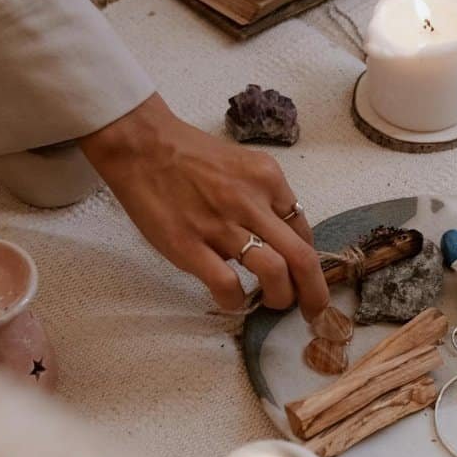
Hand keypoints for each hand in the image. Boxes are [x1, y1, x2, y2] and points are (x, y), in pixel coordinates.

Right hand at [79, 94, 327, 318]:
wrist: (141, 146)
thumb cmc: (188, 154)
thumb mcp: (240, 164)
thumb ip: (262, 196)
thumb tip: (277, 236)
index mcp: (267, 178)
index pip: (303, 228)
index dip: (308, 259)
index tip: (302, 274)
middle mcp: (251, 201)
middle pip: (302, 257)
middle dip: (314, 293)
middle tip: (313, 311)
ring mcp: (221, 225)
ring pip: (274, 273)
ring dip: (281, 298)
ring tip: (272, 303)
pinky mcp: (189, 246)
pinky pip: (227, 285)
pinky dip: (236, 301)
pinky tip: (232, 300)